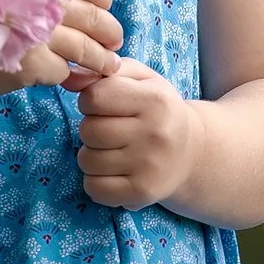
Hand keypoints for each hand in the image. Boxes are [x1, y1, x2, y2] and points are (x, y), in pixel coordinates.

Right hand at [0, 0, 123, 103]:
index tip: (104, 7)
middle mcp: (40, 0)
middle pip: (93, 17)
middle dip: (109, 31)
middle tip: (114, 41)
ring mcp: (37, 33)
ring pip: (86, 48)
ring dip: (100, 59)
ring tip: (108, 66)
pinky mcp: (32, 65)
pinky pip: (64, 71)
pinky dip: (69, 75)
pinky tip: (67, 78)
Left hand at [77, 58, 201, 209]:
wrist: (192, 152)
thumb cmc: (158, 110)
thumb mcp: (142, 79)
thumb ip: (106, 71)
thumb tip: (70, 78)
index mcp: (155, 100)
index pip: (94, 97)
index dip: (91, 100)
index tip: (103, 105)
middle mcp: (155, 134)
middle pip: (88, 130)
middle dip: (91, 128)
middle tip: (109, 130)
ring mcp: (149, 166)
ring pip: (87, 160)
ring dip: (91, 155)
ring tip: (112, 151)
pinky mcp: (142, 193)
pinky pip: (93, 188)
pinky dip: (96, 181)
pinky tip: (112, 172)